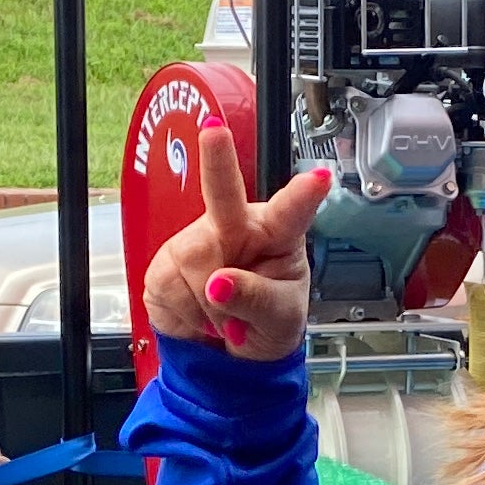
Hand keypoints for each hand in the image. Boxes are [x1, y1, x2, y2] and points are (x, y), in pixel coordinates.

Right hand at [139, 119, 334, 362]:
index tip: (319, 178)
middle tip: (213, 131)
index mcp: (277, 235)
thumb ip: (256, 299)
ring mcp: (197, 242)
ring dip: (213, 306)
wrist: (227, 353)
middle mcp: (235, 228)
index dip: (303, 195)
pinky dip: (190, 315)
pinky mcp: (165, 264)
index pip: (291, 213)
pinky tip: (200, 315)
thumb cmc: (266, 323)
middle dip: (216, 160)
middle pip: (223, 192)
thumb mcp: (279, 319)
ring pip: (198, 263)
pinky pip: (172, 287)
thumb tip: (219, 283)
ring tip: (224, 318)